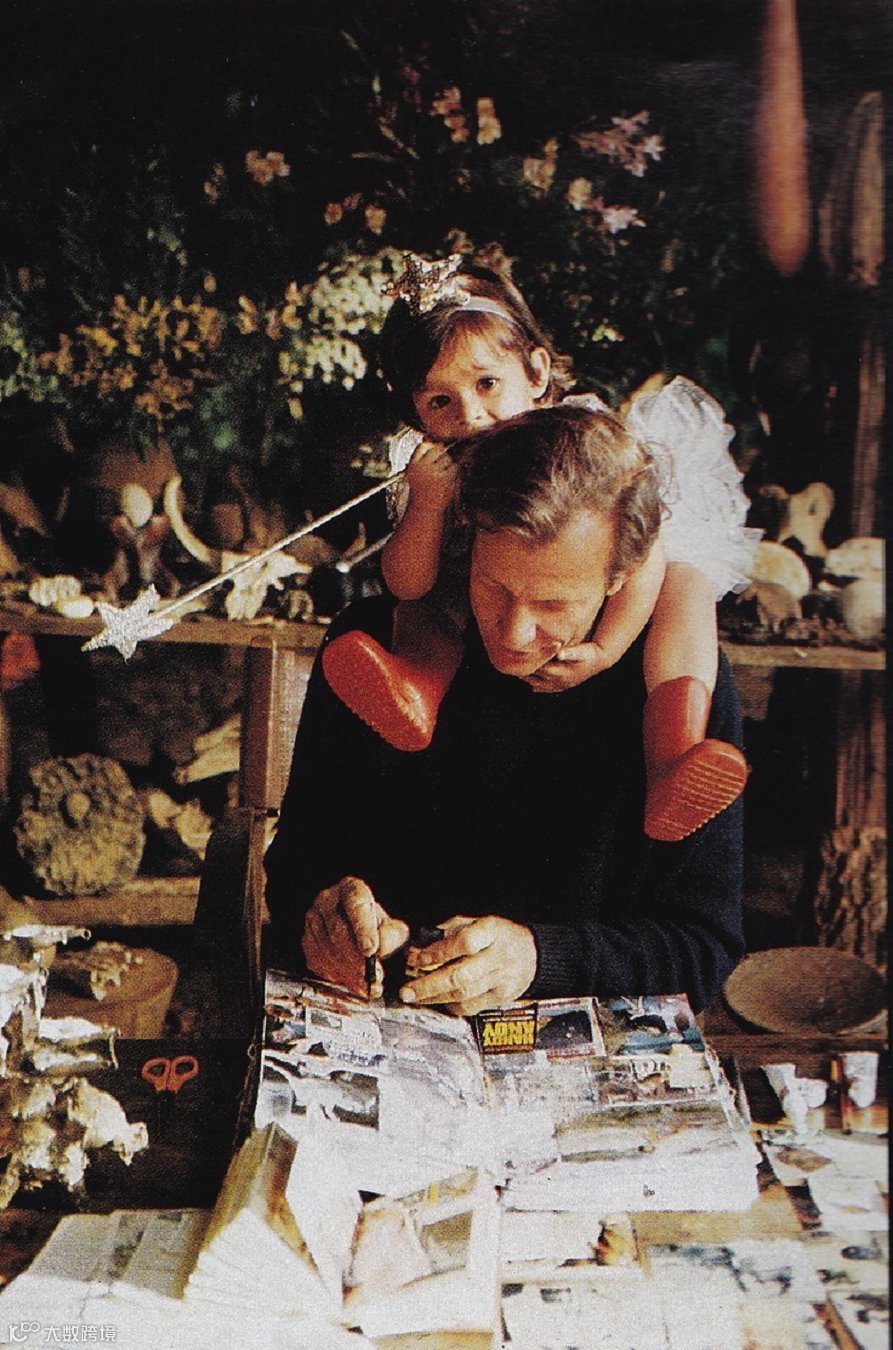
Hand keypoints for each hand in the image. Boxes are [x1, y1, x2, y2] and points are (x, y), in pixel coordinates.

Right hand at [302, 877, 409, 998]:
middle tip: (372, 975)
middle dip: (357, 958)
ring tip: (366, 984)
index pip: (356, 905)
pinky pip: (319, 961)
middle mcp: (327, 900)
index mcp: (350, 889)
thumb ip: (391, 935)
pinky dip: (336, 976)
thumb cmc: (373, 926)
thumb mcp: (390, 926)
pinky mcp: (307, 940)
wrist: (354, 930)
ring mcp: (313, 920)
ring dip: (348, 972)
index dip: (363, 928)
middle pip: (339, 931)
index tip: (371, 950)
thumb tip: (381, 947)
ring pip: (328, 949)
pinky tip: (352, 982)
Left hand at [398, 915, 537, 1016]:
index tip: (417, 959)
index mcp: (492, 931)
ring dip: (435, 997)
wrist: (532, 953)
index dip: (439, 952)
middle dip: (429, 985)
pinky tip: (438, 1000)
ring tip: (416, 997)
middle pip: (461, 975)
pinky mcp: (502, 997)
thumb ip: (448, 931)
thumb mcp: (476, 922)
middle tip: (407, 991)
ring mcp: (502, 979)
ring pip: (464, 994)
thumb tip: (419, 949)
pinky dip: (451, 1005)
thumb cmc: (497, 935)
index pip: (465, 943)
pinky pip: (472, 1006)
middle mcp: (499, 956)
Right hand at [405, 439, 458, 512]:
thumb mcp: (416, 474)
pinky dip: (454, 473)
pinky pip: (455, 467)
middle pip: (438, 448)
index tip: (434, 455)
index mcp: (413, 465)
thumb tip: (428, 438)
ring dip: (449, 465)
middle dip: (442, 455)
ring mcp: (434, 472)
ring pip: (448, 458)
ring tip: (443, 478)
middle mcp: (422, 467)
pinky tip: (449, 482)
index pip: (422, 446)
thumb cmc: (422, 492)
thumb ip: (421, 457)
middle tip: (441, 467)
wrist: (425, 511)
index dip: (430, 446)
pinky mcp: (446, 478)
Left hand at [524, 640, 615, 692]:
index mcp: (561, 672)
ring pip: (542, 685)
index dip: (529, 664)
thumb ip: (569, 652)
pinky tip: (535, 688)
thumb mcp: (580, 651)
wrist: (601, 660)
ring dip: (531, 680)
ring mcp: (563, 685)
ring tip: (519, 675)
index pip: (539, 669)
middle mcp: (560, 681)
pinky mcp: (566, 685)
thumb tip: (559, 653)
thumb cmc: (589, 653)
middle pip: (538, 678)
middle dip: (526, 673)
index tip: (518, 660)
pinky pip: (551, 689)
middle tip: (512, 668)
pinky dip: (542, 688)